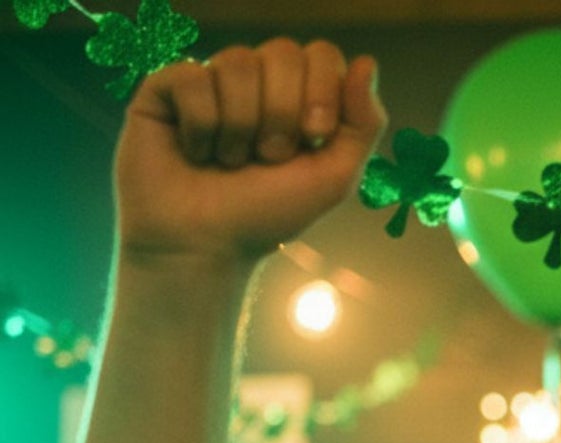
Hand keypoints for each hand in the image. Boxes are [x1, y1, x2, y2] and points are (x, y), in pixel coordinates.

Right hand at [115, 40, 386, 265]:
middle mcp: (254, 81)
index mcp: (297, 95)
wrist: (206, 244)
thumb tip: (366, 62)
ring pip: (238, 61)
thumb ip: (363, 124)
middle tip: (269, 156)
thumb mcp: (334, 177)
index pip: (321, 54)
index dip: (322, 91)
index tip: (313, 137)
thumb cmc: (268, 213)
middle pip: (283, 51)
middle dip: (283, 113)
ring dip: (242, 125)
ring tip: (231, 160)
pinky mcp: (165, 88)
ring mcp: (210, 80)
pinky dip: (202, 126)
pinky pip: (192, 77)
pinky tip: (196, 152)